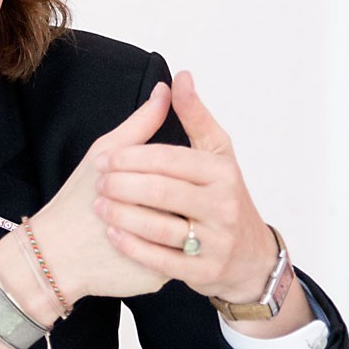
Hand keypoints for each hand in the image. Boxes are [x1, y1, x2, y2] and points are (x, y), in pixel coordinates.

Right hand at [4, 81, 174, 309]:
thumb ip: (142, 124)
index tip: (149, 174)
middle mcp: (160, 226)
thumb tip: (167, 89)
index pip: (181, 173)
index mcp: (149, 190)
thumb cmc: (75, 201)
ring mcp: (161, 255)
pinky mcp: (155, 280)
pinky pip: (171, 260)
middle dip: (171, 200)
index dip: (166, 171)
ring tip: (152, 218)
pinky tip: (142, 243)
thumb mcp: (104, 154)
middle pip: (186, 203)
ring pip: (183, 234)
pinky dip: (162, 250)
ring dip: (172, 224)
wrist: (51, 257)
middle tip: (154, 198)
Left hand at [90, 71, 279, 305]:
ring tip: (100, 206)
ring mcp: (216, 241)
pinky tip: (113, 235)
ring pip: (160, 227)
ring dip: (123, 216)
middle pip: (162, 192)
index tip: (104, 159)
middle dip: (123, 186)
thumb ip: (195, 116)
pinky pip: (162, 260)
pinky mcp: (205, 271)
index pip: (170, 159)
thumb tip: (180, 77)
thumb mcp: (217, 153)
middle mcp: (223, 205)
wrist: (250, 257)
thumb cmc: (224, 196)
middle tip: (98, 182)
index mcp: (222, 171)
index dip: (132, 158)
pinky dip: (133, 247)